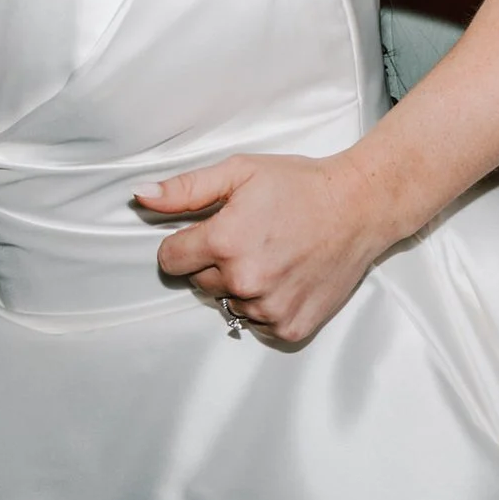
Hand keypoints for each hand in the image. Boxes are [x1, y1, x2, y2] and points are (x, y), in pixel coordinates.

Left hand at [142, 153, 391, 344]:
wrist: (358, 207)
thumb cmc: (300, 185)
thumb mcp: (239, 172)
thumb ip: (185, 189)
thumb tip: (140, 196)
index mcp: (224, 243)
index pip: (170, 260)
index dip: (184, 243)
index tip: (206, 232)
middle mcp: (244, 281)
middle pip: (198, 282)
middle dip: (214, 262)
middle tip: (249, 238)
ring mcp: (269, 308)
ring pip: (229, 303)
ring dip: (241, 285)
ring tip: (272, 255)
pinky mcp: (291, 327)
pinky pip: (259, 323)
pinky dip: (266, 304)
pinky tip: (286, 276)